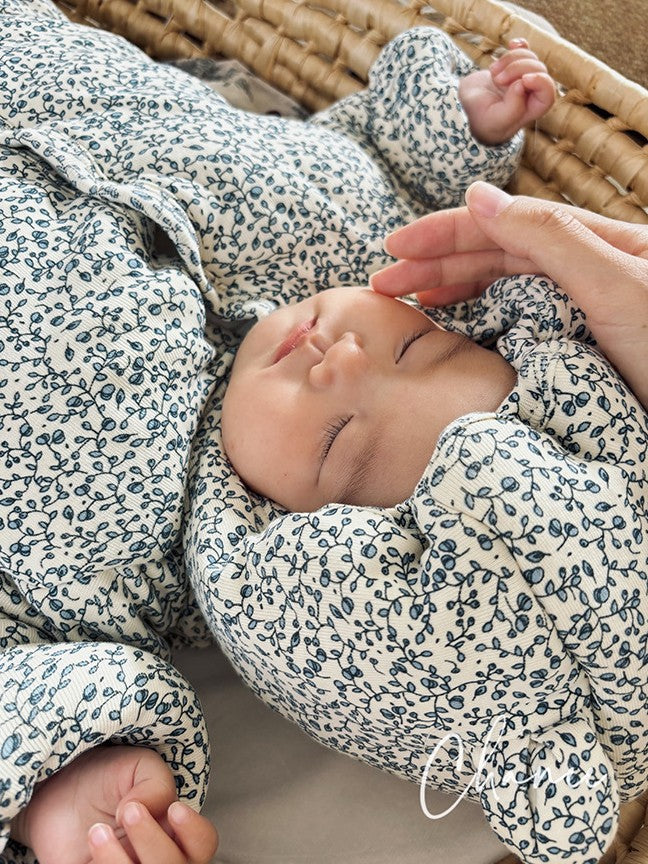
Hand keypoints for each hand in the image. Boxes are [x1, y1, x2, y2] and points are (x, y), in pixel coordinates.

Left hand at [10, 744, 217, 863]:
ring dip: (118, 861)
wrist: (57, 790)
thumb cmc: (104, 776)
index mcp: (174, 829)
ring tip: (96, 832)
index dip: (194, 832)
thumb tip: (146, 813)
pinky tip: (86, 854)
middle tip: (127, 811)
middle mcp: (155, 857)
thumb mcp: (137, 765)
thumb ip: (155, 785)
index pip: (203, 844)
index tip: (173, 810)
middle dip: (151, 841)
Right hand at [370, 181, 647, 409]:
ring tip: (410, 300)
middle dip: (435, 261)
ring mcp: (582, 308)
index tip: (391, 247)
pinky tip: (461, 329)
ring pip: (504, 287)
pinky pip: (520, 322)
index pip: (500, 225)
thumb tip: (477, 195)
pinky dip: (483, 320)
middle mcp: (583, 269)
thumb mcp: (615, 282)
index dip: (443, 232)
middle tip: (382, 280)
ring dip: (454, 289)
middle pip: (494, 253)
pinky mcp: (579, 346)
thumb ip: (549, 237)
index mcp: (590, 243)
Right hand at [458, 38, 554, 143]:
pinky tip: (511, 44)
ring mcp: (522, 77)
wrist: (463, 107)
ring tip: (493, 72)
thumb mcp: (495, 121)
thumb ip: (512, 108)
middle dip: (518, 69)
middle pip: (539, 70)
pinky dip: (518, 45)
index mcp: (531, 109)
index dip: (540, 82)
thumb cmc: (480, 120)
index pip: (548, 93)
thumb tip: (522, 85)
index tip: (521, 81)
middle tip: (497, 79)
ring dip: (510, 59)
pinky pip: (524, 49)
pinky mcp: (512, 66)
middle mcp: (531, 93)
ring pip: (530, 57)